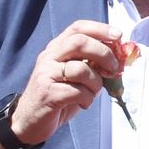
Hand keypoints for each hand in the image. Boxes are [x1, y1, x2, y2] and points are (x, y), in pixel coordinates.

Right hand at [0, 20, 124, 148]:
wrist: (29, 120)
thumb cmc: (58, 96)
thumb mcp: (75, 76)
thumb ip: (91, 64)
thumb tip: (118, 59)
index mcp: (57, 49)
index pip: (78, 27)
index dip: (100, 29)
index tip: (118, 36)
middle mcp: (49, 57)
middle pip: (80, 42)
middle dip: (104, 53)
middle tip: (114, 68)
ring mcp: (46, 74)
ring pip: (81, 69)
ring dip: (96, 83)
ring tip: (92, 93)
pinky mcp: (48, 93)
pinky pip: (78, 91)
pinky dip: (87, 99)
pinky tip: (83, 103)